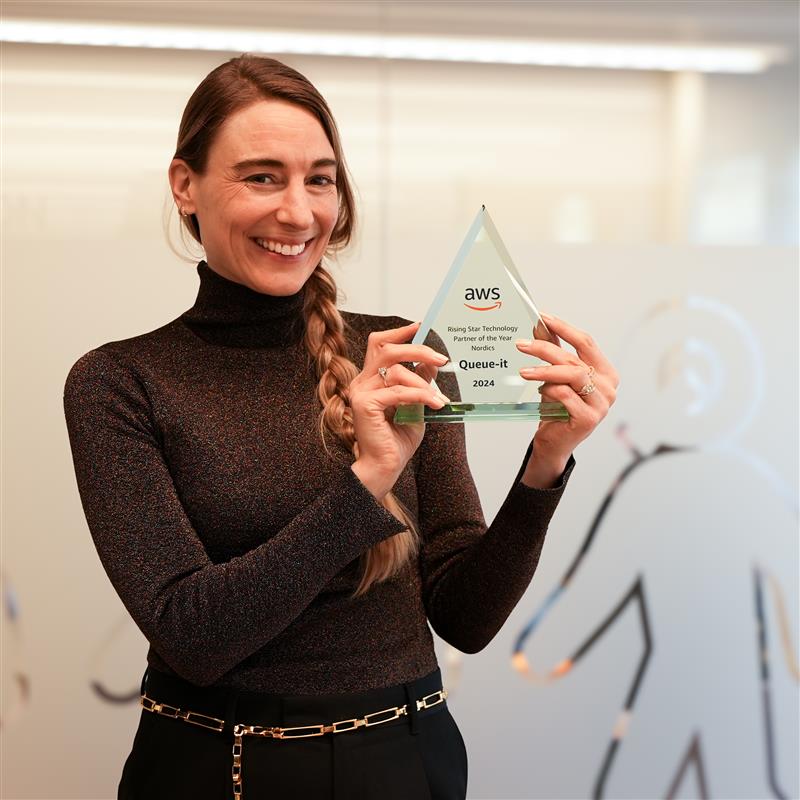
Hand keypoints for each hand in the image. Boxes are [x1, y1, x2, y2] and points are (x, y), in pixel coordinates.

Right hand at [349, 321, 449, 499]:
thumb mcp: (415, 405)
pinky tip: (435, 404)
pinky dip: (419, 396)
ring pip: (394, 370)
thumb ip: (420, 383)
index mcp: (370, 380)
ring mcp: (360, 392)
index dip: (399, 333)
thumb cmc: (397, 440)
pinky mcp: (364, 405)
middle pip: (386, 349)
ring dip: (422, 382)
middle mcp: (361, 382)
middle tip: (441, 359)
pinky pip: (397, 392)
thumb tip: (431, 364)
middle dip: (416, 349)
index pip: (379, 345)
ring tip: (440, 397)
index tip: (421, 327)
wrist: (385, 467)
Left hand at [516, 313, 618, 483]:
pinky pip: (566, 395)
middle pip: (575, 358)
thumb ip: (553, 352)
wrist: (554, 442)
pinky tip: (540, 392)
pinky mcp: (589, 418)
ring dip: (544, 370)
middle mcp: (608, 387)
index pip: (586, 343)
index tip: (543, 317)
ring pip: (573, 375)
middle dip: (545, 348)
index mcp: (606, 372)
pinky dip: (550, 390)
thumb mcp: (555, 376)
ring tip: (524, 371)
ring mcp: (601, 404)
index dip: (564, 328)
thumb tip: (540, 326)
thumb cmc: (557, 408)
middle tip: (521, 344)